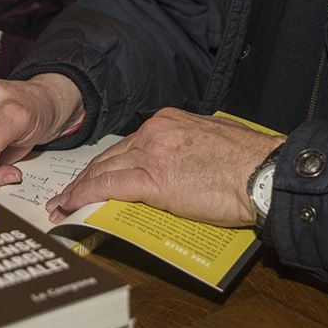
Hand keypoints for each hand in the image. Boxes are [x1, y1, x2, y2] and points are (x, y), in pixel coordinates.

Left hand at [48, 109, 284, 226]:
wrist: (264, 173)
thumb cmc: (251, 162)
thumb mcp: (213, 140)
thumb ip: (187, 149)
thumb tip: (178, 166)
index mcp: (170, 121)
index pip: (128, 145)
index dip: (107, 163)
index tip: (94, 176)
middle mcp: (156, 132)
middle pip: (109, 156)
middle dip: (86, 177)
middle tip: (66, 194)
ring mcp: (153, 154)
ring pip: (103, 170)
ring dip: (78, 189)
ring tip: (62, 205)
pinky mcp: (154, 180)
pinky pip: (108, 187)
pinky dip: (84, 196)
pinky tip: (71, 206)